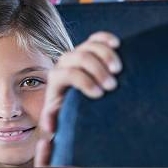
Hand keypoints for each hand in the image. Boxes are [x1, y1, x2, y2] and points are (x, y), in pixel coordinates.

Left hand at [35, 32, 121, 165]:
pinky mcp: (89, 49)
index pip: (68, 74)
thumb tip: (49, 129)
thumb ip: (53, 121)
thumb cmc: (67, 114)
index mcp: (55, 79)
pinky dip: (106, 39)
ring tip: (118, 70)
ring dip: (105, 55)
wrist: (72, 103)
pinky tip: (117, 44)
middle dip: (97, 70)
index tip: (100, 94)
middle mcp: (64, 64)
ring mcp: (77, 54)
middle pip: (79, 58)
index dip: (84, 82)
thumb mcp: (59, 118)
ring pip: (89, 46)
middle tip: (112, 86)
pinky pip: (96, 38)